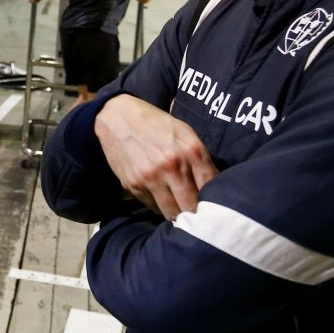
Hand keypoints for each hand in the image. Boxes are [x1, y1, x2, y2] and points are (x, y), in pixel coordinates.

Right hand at [93, 94, 216, 220]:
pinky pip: (152, 207)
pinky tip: (161, 199)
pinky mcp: (133, 185)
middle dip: (197, 214)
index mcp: (191, 152)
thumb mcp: (186, 133)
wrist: (117, 116)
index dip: (215, 201)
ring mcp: (150, 178)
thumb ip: (201, 160)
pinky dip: (159, 207)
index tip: (215, 206)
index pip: (211, 189)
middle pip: (192, 207)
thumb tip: (214, 188)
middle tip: (198, 216)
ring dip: (178, 215)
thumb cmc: (157, 124)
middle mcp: (172, 167)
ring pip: (172, 213)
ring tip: (180, 213)